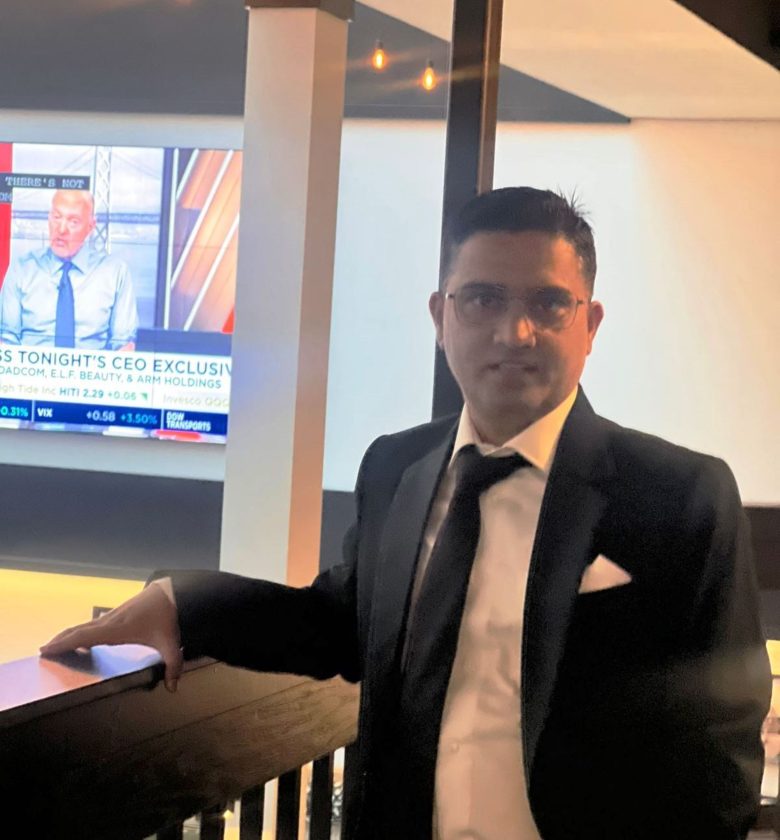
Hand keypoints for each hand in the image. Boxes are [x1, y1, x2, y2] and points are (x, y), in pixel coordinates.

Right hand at [40, 582, 182, 691]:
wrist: (172, 592)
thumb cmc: (168, 616)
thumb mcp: (171, 642)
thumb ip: (173, 666)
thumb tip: (173, 687)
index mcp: (118, 629)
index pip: (85, 637)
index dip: (64, 643)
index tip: (46, 649)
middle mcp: (110, 621)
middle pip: (79, 630)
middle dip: (59, 641)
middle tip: (43, 651)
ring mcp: (113, 616)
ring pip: (85, 626)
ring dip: (69, 635)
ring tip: (56, 646)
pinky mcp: (117, 614)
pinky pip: (93, 624)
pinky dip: (82, 631)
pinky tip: (83, 642)